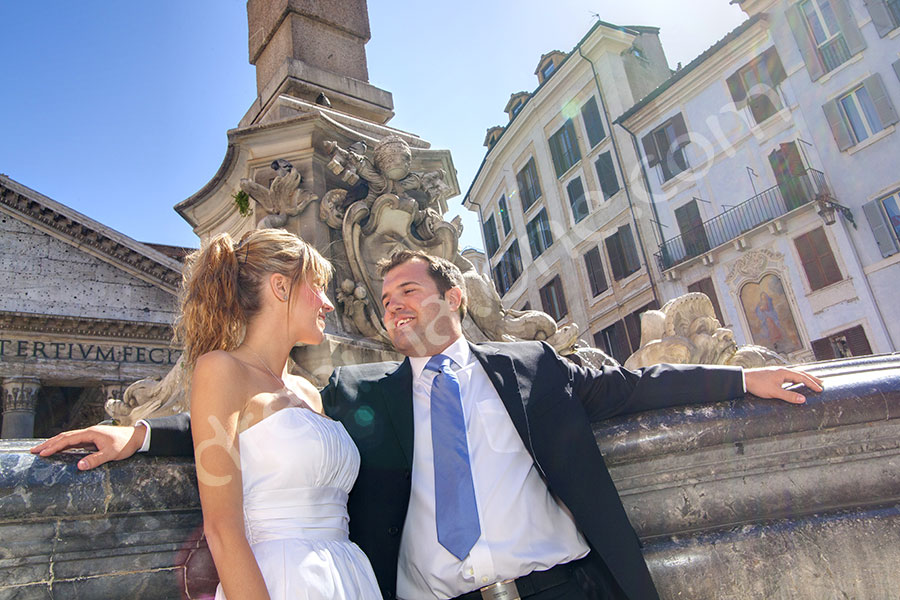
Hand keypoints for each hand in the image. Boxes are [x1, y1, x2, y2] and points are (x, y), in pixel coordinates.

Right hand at [29, 424, 146, 469]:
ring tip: (41, 450)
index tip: (41, 453)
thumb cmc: (125, 444)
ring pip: (68, 438)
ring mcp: (90, 435)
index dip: (53, 446)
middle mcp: (88, 432)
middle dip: (48, 444)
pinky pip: (74, 442)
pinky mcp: (93, 439)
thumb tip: (79, 466)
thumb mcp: (111, 454)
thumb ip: (95, 459)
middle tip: (33, 451)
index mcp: (90, 433)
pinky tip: (59, 450)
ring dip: (54, 443)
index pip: (67, 439)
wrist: (136, 437)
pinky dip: (64, 445)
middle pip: (64, 437)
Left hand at [744, 366, 823, 403]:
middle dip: (811, 378)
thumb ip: (789, 396)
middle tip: (821, 382)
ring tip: (811, 382)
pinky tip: (795, 382)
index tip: (820, 389)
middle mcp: (782, 370)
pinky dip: (796, 378)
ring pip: (794, 374)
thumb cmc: (758, 384)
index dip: (812, 384)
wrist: (744, 379)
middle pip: (800, 373)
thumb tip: (803, 399)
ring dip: (804, 377)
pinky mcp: (773, 375)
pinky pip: (789, 376)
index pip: (802, 377)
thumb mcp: (774, 392)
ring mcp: (778, 372)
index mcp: (784, 372)